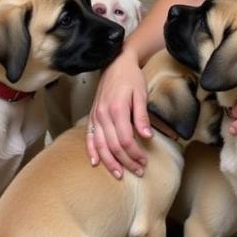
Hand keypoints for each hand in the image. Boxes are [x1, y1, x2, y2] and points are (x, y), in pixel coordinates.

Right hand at [86, 50, 151, 178]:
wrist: (115, 62)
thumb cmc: (131, 77)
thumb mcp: (141, 94)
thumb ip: (142, 116)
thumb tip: (147, 137)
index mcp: (117, 109)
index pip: (125, 139)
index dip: (135, 153)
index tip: (144, 162)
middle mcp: (103, 114)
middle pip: (113, 146)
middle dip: (126, 161)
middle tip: (138, 171)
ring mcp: (96, 115)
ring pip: (100, 145)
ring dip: (110, 161)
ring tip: (119, 174)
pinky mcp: (92, 115)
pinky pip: (89, 137)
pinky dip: (91, 150)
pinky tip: (95, 162)